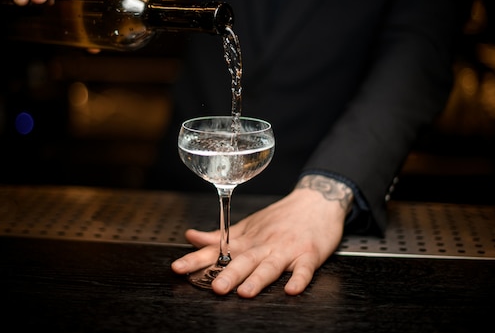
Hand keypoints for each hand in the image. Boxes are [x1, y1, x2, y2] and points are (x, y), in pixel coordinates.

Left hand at [171, 175, 352, 297]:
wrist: (316, 201)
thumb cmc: (280, 218)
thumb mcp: (247, 226)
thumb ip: (218, 237)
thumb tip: (191, 238)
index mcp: (247, 241)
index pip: (217, 251)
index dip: (196, 259)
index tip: (178, 268)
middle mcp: (263, 245)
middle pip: (243, 261)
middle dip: (228, 274)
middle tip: (216, 288)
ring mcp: (286, 250)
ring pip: (270, 266)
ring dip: (258, 278)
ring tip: (246, 291)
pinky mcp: (308, 254)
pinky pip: (304, 269)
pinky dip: (298, 279)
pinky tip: (292, 289)